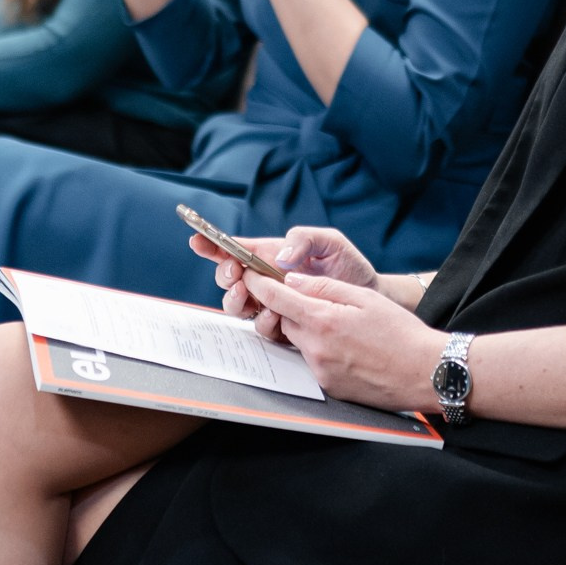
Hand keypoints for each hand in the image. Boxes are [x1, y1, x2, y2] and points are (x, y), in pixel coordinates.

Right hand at [198, 224, 376, 341]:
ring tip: (248, 293)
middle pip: (229, 279)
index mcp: (271, 255)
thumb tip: (281, 257)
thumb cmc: (348, 266)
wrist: (368, 298)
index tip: (197, 241)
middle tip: (236, 275)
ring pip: (237, 305)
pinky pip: (260, 325)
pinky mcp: (283, 325)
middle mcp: (266, 280)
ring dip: (236, 299)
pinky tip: (273, 314)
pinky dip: (261, 319)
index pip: (235, 249)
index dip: (212, 245)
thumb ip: (304, 238)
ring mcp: (272, 303)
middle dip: (224, 276)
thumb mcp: (330, 242)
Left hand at [240, 267, 437, 410]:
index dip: (259, 284)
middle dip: (288, 308)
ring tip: (339, 326)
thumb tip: (292, 281)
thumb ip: (324, 287)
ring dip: (307, 330)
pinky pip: (313, 362)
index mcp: (323, 321)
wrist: (425, 372)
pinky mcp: (329, 386)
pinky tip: (347, 347)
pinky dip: (321, 350)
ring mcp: (320, 371)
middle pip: (284, 321)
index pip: (276, 298)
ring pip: (298, 342)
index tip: (251, 276)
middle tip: (311, 299)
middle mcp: (316, 349)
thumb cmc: (401, 333)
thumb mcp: (364, 298)